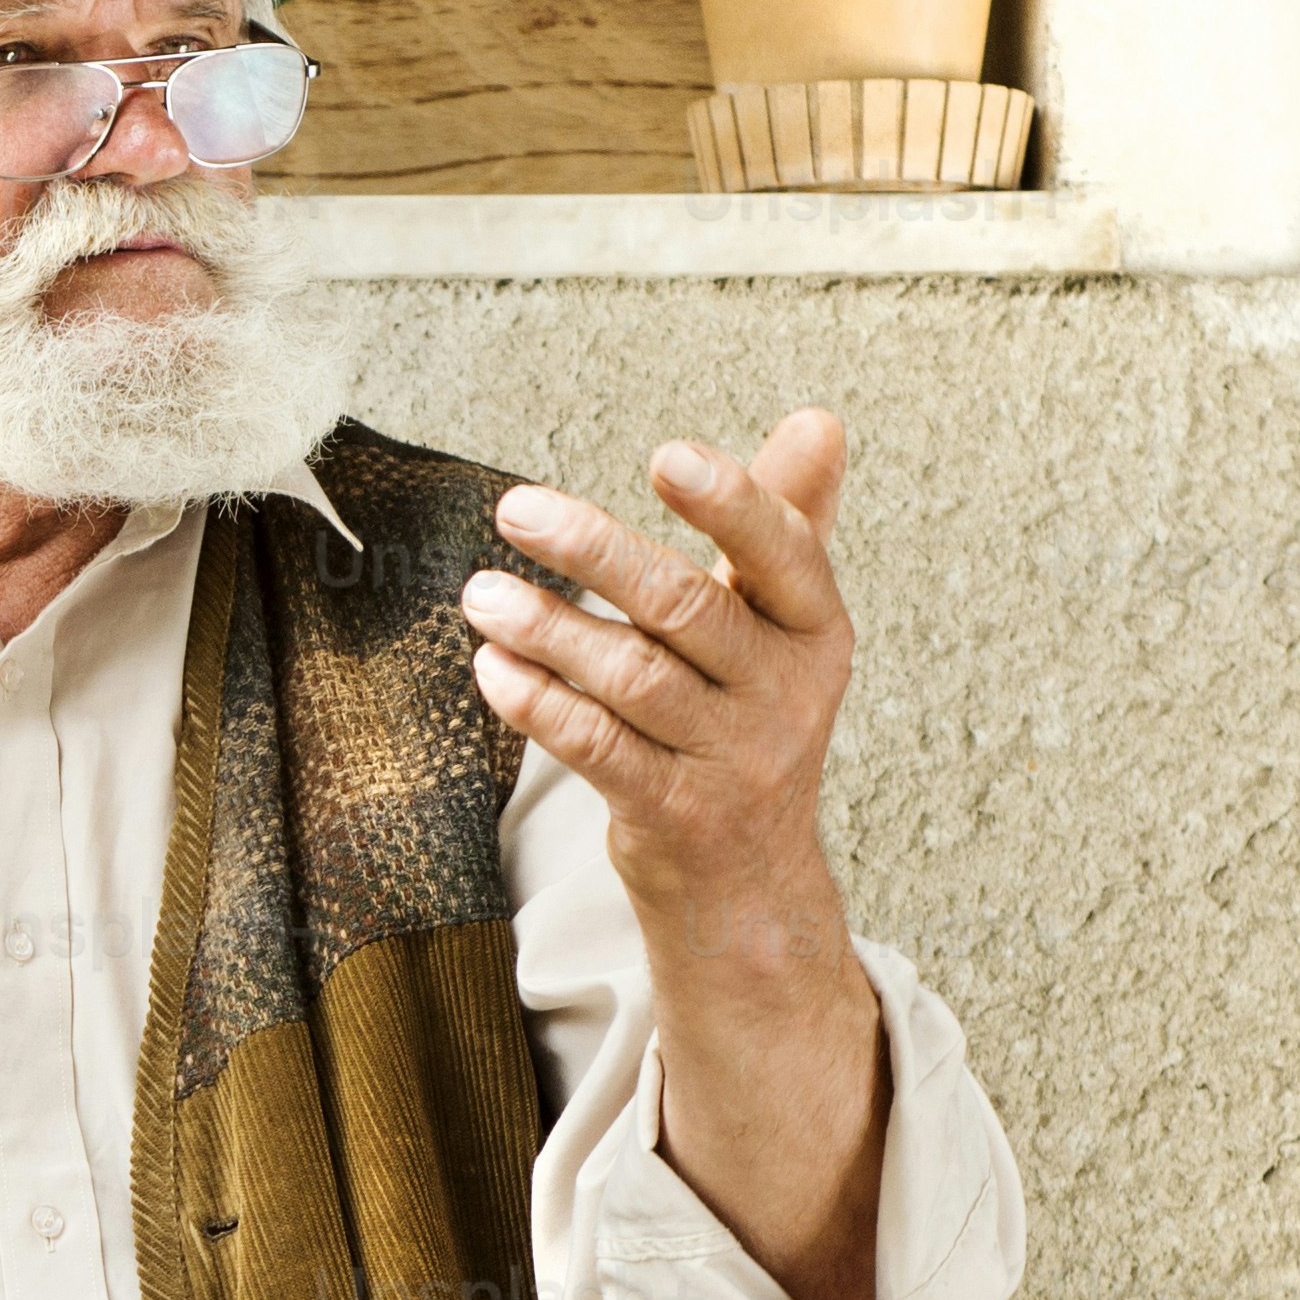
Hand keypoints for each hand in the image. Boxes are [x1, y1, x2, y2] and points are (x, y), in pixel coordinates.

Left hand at [459, 408, 858, 949]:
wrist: (749, 880)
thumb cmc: (751, 720)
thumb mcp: (783, 627)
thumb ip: (789, 521)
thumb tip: (818, 419)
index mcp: (815, 630)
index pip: (781, 552)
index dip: (729, 502)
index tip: (665, 455)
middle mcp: (784, 694)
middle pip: (687, 607)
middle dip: (596, 552)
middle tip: (516, 508)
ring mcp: (732, 760)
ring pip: (632, 679)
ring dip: (548, 629)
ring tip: (482, 594)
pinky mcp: (674, 814)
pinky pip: (598, 748)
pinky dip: (540, 705)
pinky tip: (492, 666)